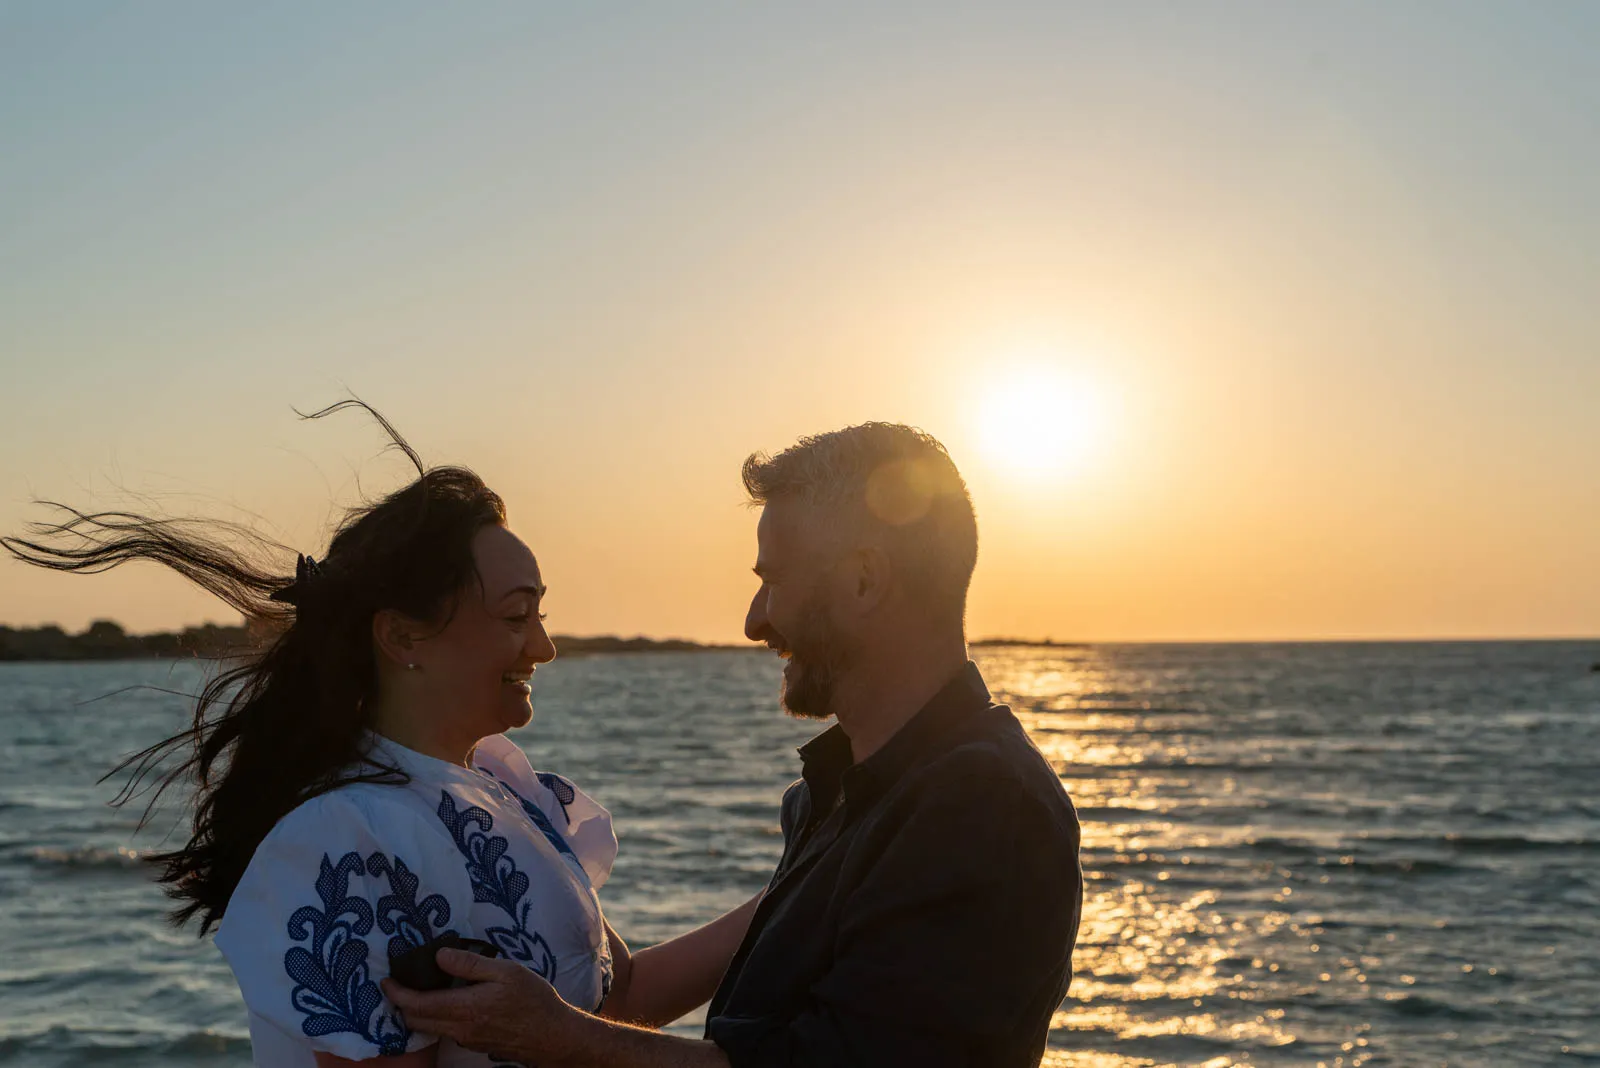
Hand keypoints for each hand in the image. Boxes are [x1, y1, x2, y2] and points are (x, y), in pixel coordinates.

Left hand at [381, 948, 585, 1063]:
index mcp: (465, 1008)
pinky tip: (446, 1003)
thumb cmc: (534, 1000)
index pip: (418, 1005)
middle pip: (416, 1022)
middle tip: (397, 985)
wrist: (553, 1036)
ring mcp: (467, 1039)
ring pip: (430, 1029)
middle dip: (401, 1005)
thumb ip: (470, 964)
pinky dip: (435, 1018)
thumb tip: (439, 955)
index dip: (397, 993)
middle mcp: (460, 1029)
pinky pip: (445, 1031)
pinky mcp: (475, 1044)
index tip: (386, 980)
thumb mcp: (507, 972)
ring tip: (418, 991)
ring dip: (417, 1013)